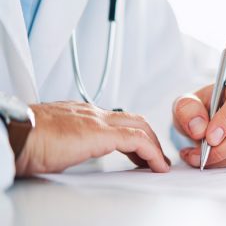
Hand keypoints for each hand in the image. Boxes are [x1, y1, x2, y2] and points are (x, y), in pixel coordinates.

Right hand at [16, 101, 169, 175]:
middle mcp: (92, 113)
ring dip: (153, 146)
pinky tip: (156, 165)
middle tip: (155, 158)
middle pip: (134, 120)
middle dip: (149, 138)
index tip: (140, 152)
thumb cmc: (24, 140)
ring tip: (158, 163)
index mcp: (81, 114)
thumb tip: (70, 156)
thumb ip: (69, 145)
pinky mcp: (101, 133)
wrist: (13, 134)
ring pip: (140, 126)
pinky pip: (137, 140)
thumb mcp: (54, 142)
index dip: (134, 135)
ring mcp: (98, 120)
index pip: (117, 120)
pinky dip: (151, 153)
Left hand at [173, 76, 225, 167]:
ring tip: (194, 155)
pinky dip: (219, 164)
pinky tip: (204, 157)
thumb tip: (199, 128)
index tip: (209, 136)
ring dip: (217, 159)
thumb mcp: (184, 103)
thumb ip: (187, 110)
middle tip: (200, 152)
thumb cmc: (198, 108)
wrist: (203, 121)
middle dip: (222, 147)